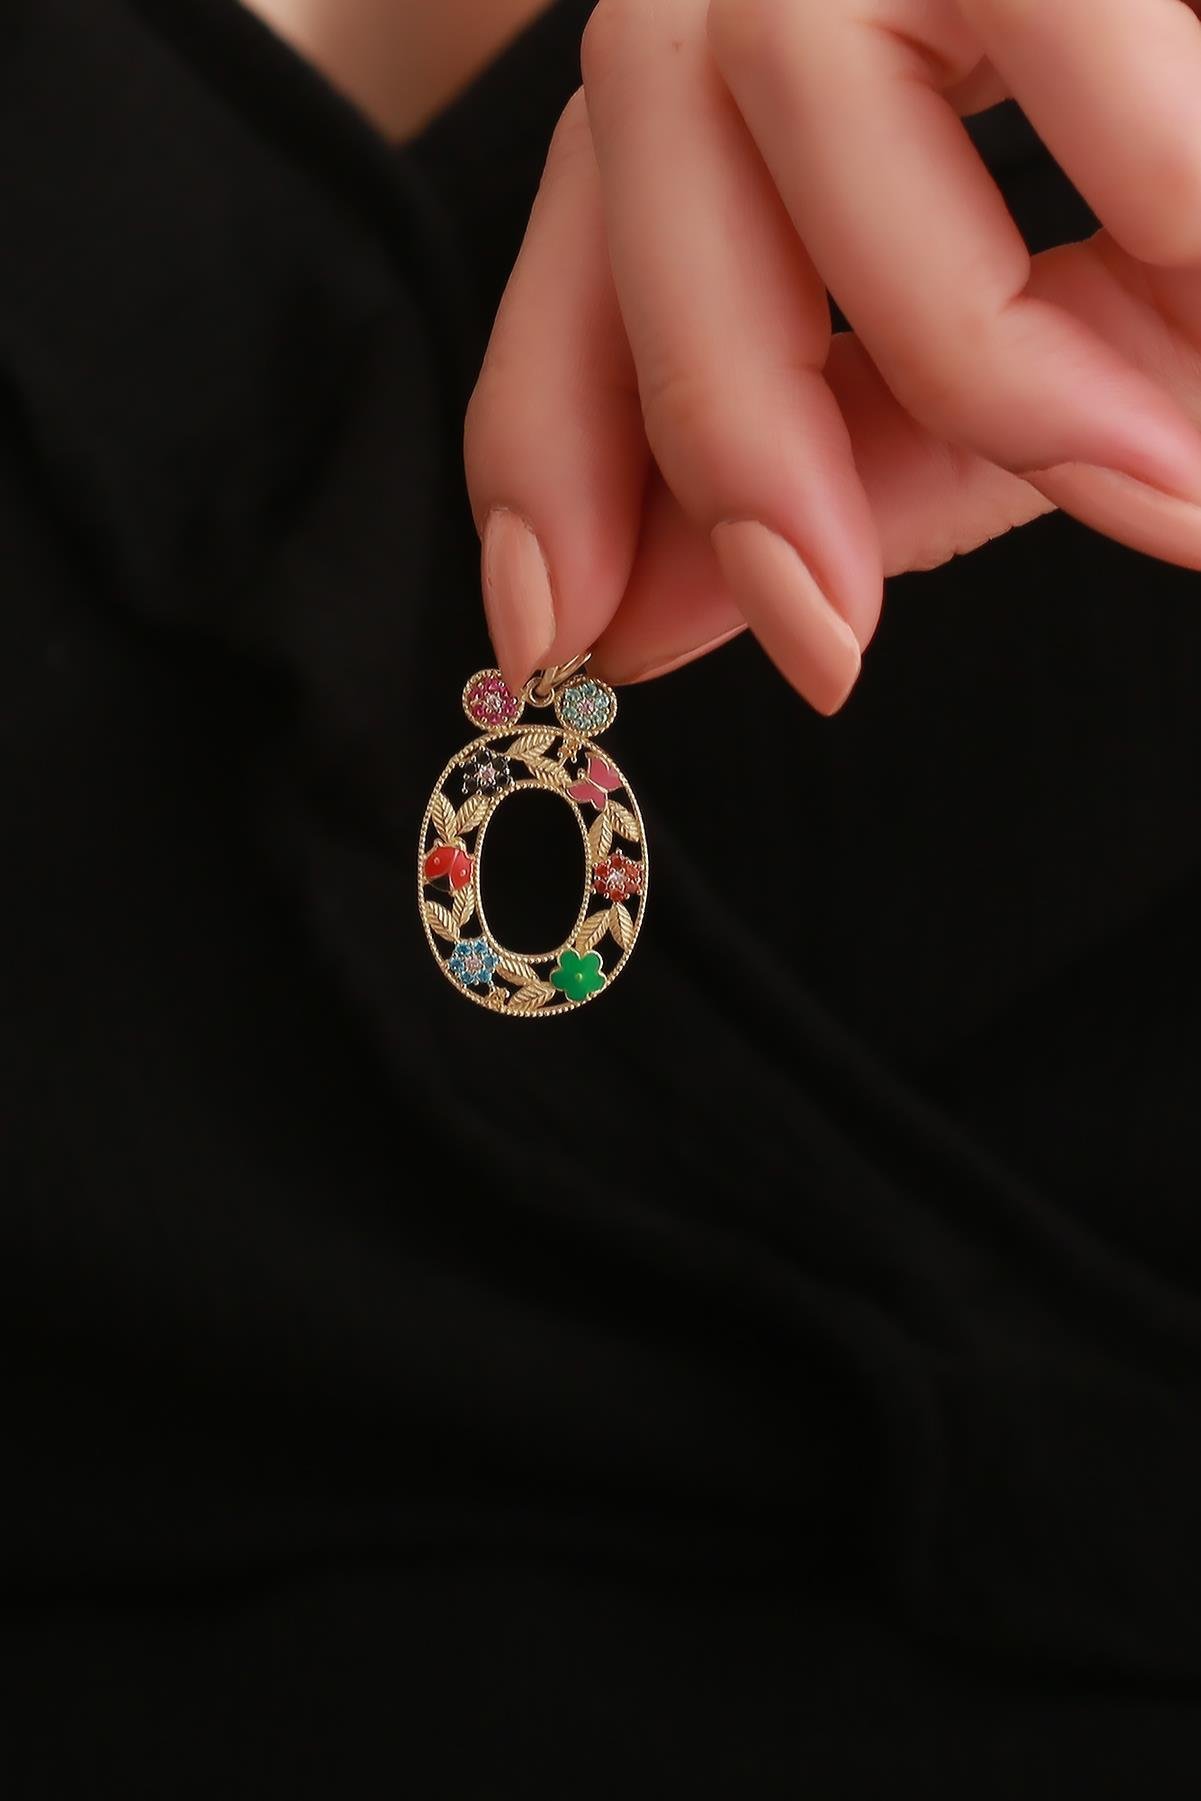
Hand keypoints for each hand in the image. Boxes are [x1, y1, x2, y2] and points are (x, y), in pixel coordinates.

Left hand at [465, 0, 1200, 712]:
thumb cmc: (1163, 153)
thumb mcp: (1020, 335)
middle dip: (730, 453)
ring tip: (1177, 488)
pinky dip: (1171, 231)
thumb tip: (722, 617)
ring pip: (831, 114)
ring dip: (1002, 371)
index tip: (552, 638)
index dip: (548, 455)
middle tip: (827, 647)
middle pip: (650, 190)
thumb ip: (873, 461)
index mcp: (756, 62)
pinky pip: (1088, 70)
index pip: (584, 259)